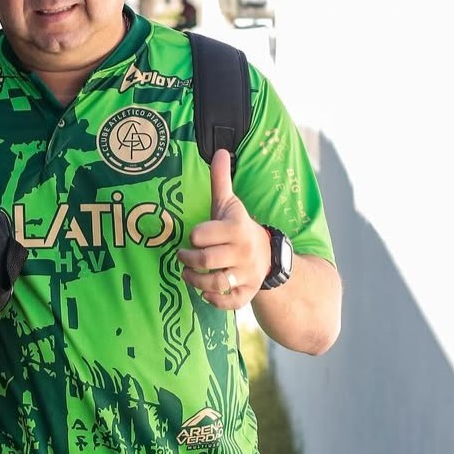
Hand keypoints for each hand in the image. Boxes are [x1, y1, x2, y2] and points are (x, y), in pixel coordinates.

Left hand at [177, 149, 271, 309]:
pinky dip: (214, 300)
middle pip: (204, 260)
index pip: (201, 235)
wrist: (270, 255)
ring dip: (194, 281)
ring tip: (188, 274)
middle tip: (183, 257)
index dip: (193, 236)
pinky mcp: (247, 293)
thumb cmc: (238, 227)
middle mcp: (243, 252)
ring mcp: (247, 274)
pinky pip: (229, 302)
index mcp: (236, 228)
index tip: (194, 236)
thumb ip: (221, 179)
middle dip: (187, 259)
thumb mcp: (230, 203)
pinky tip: (206, 291)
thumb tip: (220, 150)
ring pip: (214, 283)